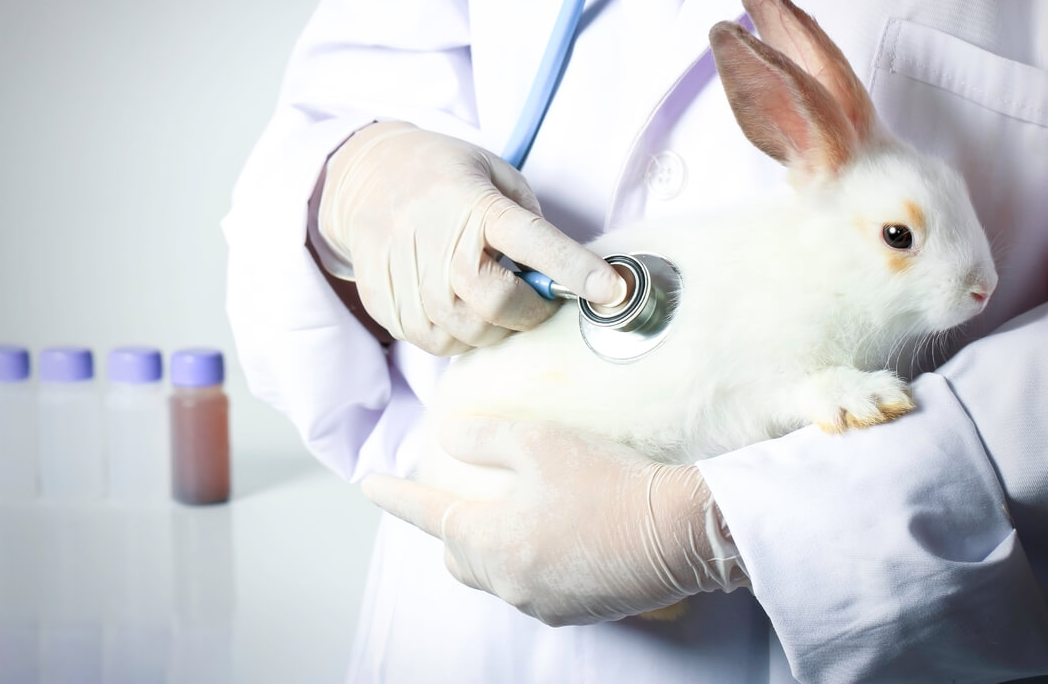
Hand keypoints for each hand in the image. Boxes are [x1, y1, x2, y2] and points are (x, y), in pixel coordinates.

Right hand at [317, 121, 625, 354]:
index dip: (577, 270)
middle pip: (503, 307)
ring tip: (484, 287)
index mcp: (477, 209)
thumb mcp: (495, 174)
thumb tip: (558, 274)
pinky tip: (455, 299)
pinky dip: (462, 330)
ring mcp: (413, 287)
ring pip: (475, 335)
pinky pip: (444, 344)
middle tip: (533, 292)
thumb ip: (529, 221)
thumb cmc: (442, 177)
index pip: (536, 244)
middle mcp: (442, 252)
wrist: (366, 182)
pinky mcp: (393, 312)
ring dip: (496, 323)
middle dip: (532, 310)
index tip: (613, 290)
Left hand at [361, 417, 748, 625]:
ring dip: (495, 545)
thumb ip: (482, 437)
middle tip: (464, 497)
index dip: (396, 495)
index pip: (427, 515)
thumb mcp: (538, 443)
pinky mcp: (577, 609)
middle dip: (451, 528)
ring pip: (497, 574)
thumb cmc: (606, 483)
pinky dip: (531, 560)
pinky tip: (561, 533)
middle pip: (459, 555)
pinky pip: (534, 585)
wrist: (678, 533)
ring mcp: (543, 602)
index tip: (369, 483)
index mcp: (490, 542)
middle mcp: (509, 582)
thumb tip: (449, 436)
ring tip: (520, 511)